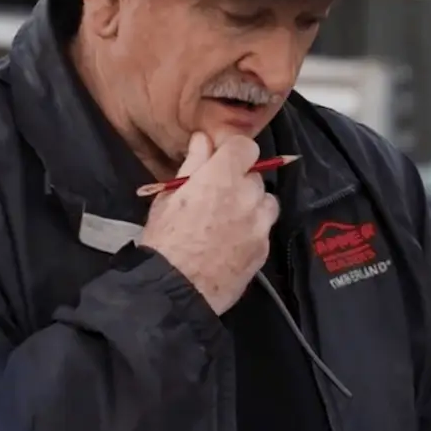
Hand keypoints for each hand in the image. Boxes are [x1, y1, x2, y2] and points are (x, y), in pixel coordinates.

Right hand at [140, 132, 278, 314]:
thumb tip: (203, 140)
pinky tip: (232, 241)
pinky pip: (265, 229)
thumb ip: (192, 165)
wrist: (174, 290)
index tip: (221, 160)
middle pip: (255, 175)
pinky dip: (253, 229)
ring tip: (228, 219)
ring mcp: (259, 224)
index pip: (245, 146)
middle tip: (216, 195)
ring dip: (252, 204)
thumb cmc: (164, 241)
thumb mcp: (167, 198)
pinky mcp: (264, 249)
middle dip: (239, 180)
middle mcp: (247, 196)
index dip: (233, 151)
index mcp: (220, 177)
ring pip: (266, 201)